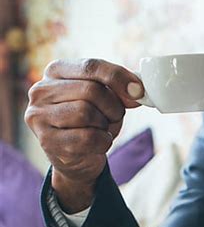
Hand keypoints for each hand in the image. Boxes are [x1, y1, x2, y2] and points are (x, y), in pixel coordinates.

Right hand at [24, 58, 144, 211]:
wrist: (77, 160)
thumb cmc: (91, 123)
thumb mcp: (106, 100)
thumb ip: (120, 90)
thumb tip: (137, 91)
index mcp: (55, 71)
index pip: (91, 67)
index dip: (119, 78)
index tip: (139, 91)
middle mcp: (41, 91)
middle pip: (91, 90)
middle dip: (113, 106)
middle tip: (115, 117)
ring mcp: (40, 116)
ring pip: (86, 113)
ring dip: (105, 125)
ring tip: (102, 130)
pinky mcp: (47, 141)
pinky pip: (87, 138)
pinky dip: (102, 142)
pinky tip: (97, 144)